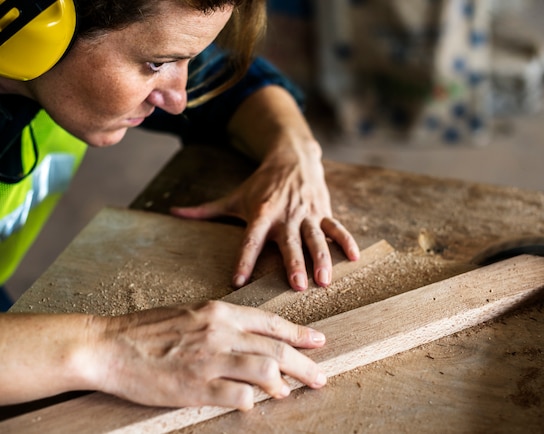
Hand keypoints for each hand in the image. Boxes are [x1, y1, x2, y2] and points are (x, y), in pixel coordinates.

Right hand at [92, 301, 326, 409]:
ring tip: (286, 392)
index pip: (272, 323)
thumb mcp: (192, 315)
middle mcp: (220, 333)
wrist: (109, 345)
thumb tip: (253, 343)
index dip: (300, 334)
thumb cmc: (149, 330)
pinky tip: (250, 403)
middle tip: (320, 377)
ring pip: (264, 371)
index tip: (319, 342)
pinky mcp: (194, 387)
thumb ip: (224, 326)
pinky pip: (237, 396)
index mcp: (220, 313)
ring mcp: (208, 360)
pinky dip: (250, 401)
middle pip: (276, 349)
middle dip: (305, 365)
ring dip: (281, 385)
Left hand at [171, 153, 359, 290]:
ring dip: (321, 259)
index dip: (244, 260)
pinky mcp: (323, 210)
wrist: (291, 155)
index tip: (238, 281)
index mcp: (261, 213)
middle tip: (297, 286)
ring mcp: (307, 213)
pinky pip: (337, 227)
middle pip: (289, 242)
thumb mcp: (234, 196)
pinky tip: (354, 259)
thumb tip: (173, 212)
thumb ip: (206, 209)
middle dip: (294, 264)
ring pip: (316, 238)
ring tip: (324, 280)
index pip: (250, 240)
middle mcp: (285, 215)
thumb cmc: (260, 183)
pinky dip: (346, 241)